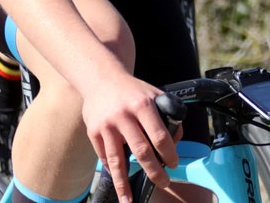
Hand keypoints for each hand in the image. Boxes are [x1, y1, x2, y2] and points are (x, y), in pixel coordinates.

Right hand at [82, 73, 179, 202]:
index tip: (173, 164)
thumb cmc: (132, 89)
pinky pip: (104, 157)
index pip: (159, 135)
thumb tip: (175, 140)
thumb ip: (166, 113)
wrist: (101, 78)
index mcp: (142, 104)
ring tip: (129, 200)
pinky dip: (112, 170)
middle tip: (163, 183)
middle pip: (141, 151)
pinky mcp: (94, 132)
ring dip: (124, 184)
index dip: (169, 153)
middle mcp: (124, 115)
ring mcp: (107, 125)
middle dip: (154, 172)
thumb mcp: (153, 93)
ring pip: (117, 161)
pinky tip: (118, 180)